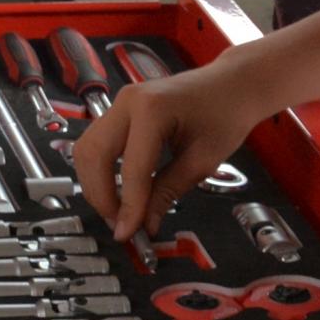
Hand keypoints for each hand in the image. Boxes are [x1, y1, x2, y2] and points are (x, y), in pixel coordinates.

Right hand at [66, 63, 264, 244]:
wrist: (232, 85)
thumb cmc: (226, 116)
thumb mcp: (203, 160)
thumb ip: (168, 192)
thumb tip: (144, 225)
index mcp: (152, 109)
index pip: (132, 167)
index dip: (128, 206)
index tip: (127, 235)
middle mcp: (126, 101)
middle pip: (93, 154)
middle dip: (100, 195)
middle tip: (119, 224)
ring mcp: (119, 102)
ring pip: (87, 149)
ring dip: (95, 184)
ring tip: (118, 211)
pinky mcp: (119, 110)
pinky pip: (97, 143)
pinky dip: (101, 170)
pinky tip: (118, 191)